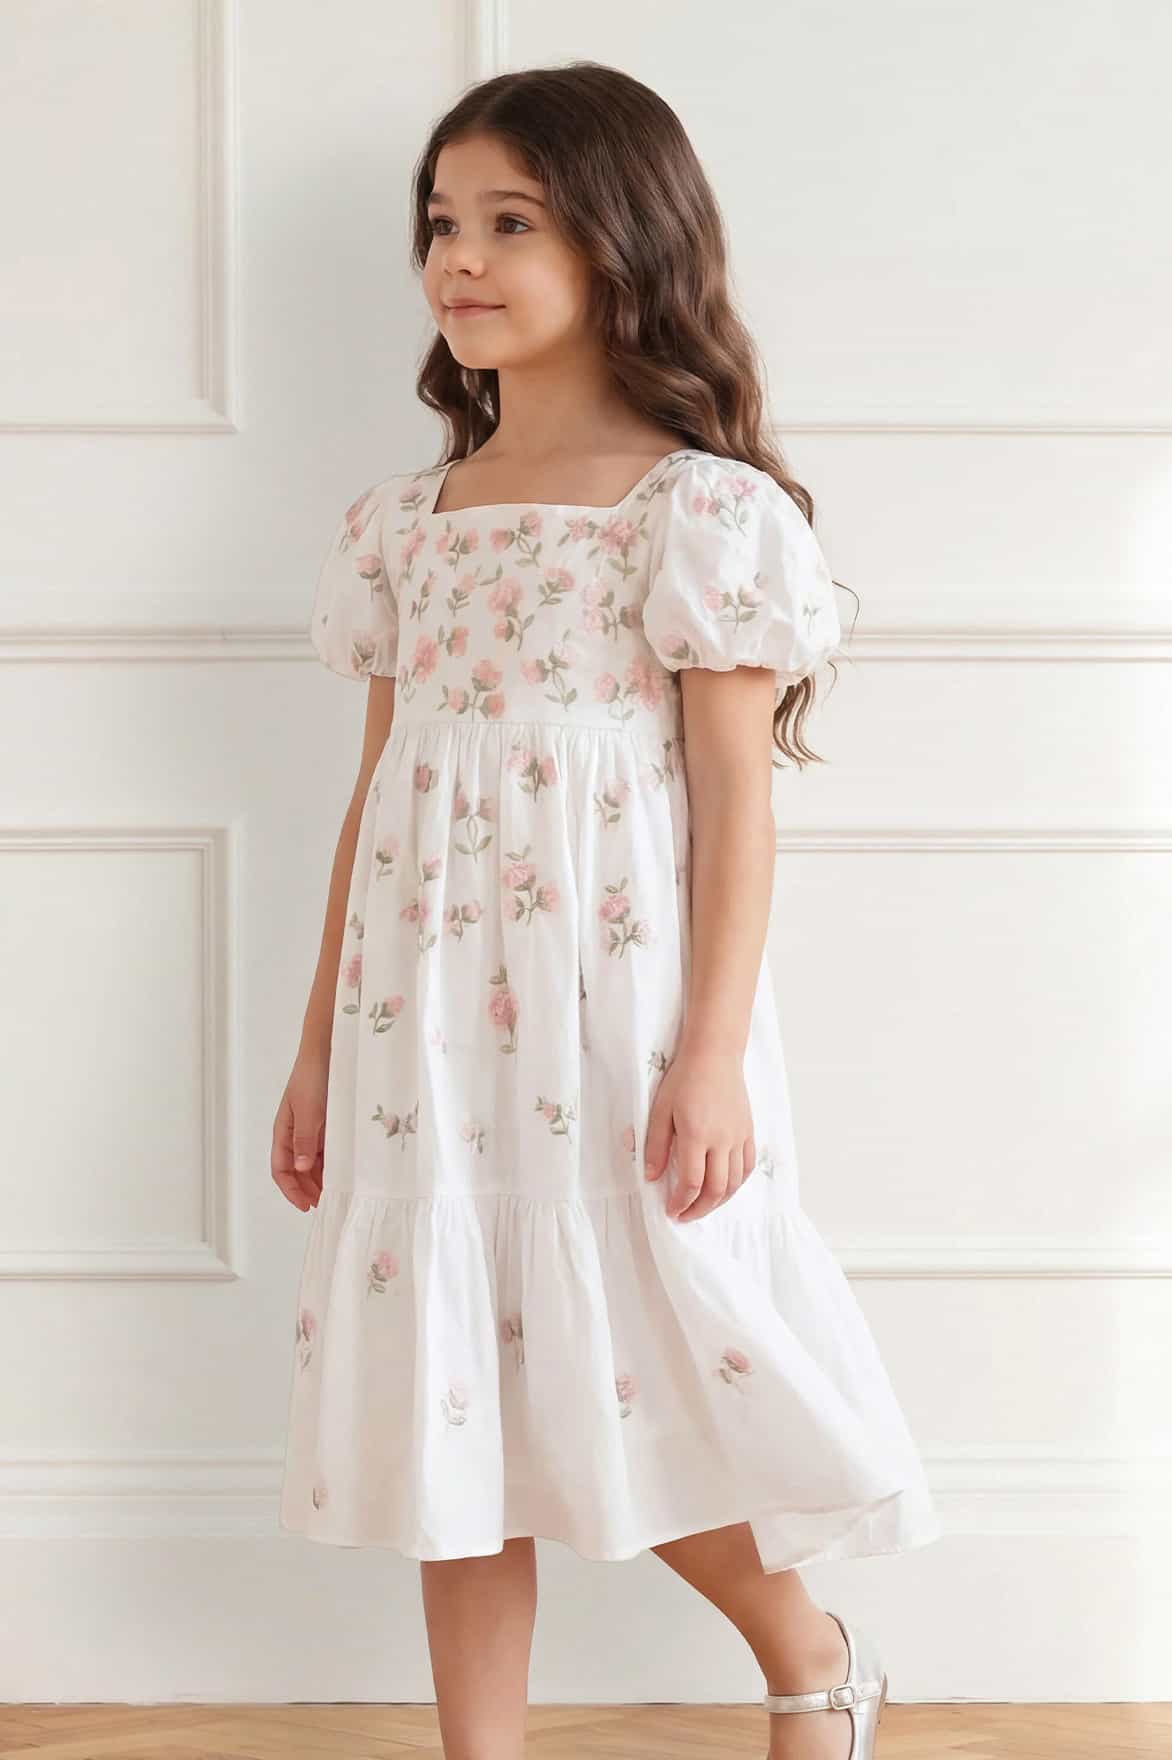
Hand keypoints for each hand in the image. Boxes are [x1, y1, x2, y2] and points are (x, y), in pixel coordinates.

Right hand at [271, 1044, 328, 1211]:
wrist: (329, 1048)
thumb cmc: (313, 1076)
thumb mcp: (309, 1110)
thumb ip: (305, 1139)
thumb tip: (301, 1169)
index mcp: (284, 1131)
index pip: (281, 1169)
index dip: (291, 1190)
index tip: (306, 1206)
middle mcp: (296, 1133)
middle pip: (298, 1170)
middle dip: (308, 1189)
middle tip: (327, 1204)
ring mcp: (313, 1128)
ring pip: (314, 1162)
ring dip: (322, 1179)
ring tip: (338, 1193)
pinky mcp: (329, 1123)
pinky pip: (329, 1149)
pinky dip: (334, 1163)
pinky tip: (346, 1172)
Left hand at [643, 1044, 755, 1221]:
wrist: (715, 1055)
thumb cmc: (684, 1079)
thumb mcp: (660, 1110)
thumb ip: (655, 1146)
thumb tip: (651, 1177)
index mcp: (697, 1135)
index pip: (692, 1182)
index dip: (680, 1202)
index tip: (670, 1211)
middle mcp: (722, 1140)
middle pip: (716, 1189)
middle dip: (699, 1209)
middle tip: (684, 1215)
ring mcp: (739, 1137)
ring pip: (735, 1183)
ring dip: (718, 1201)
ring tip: (701, 1206)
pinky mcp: (748, 1132)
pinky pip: (747, 1167)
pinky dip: (737, 1184)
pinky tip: (724, 1188)